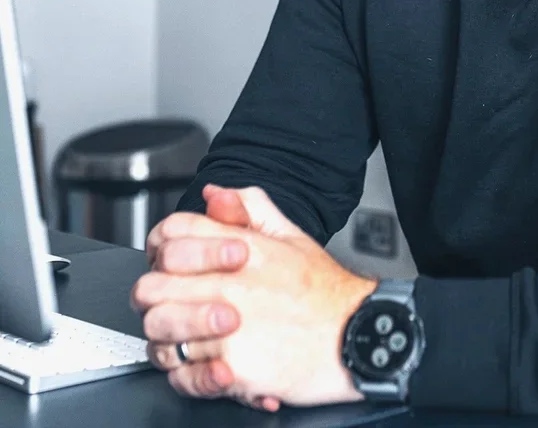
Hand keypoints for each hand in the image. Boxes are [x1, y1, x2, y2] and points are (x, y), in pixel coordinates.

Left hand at [135, 186, 376, 408]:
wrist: (355, 337)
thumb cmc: (325, 293)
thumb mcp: (292, 237)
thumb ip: (252, 208)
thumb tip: (215, 193)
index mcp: (243, 249)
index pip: (172, 234)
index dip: (165, 246)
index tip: (173, 262)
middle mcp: (230, 285)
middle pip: (151, 287)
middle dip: (155, 295)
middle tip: (169, 302)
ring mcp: (227, 328)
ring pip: (159, 334)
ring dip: (167, 337)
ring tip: (187, 337)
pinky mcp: (230, 368)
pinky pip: (181, 376)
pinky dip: (186, 374)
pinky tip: (204, 365)